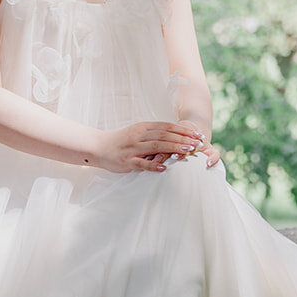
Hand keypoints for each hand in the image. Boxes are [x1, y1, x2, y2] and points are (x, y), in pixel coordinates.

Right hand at [94, 120, 212, 173]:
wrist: (99, 147)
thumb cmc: (122, 141)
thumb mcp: (138, 133)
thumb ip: (154, 134)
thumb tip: (175, 136)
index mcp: (143, 127)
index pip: (167, 127)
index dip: (183, 130)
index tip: (197, 135)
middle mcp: (139, 136)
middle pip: (164, 135)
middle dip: (183, 139)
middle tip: (197, 143)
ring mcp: (133, 148)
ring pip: (156, 147)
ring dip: (173, 148)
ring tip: (187, 151)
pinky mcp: (127, 161)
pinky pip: (142, 163)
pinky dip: (153, 166)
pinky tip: (164, 168)